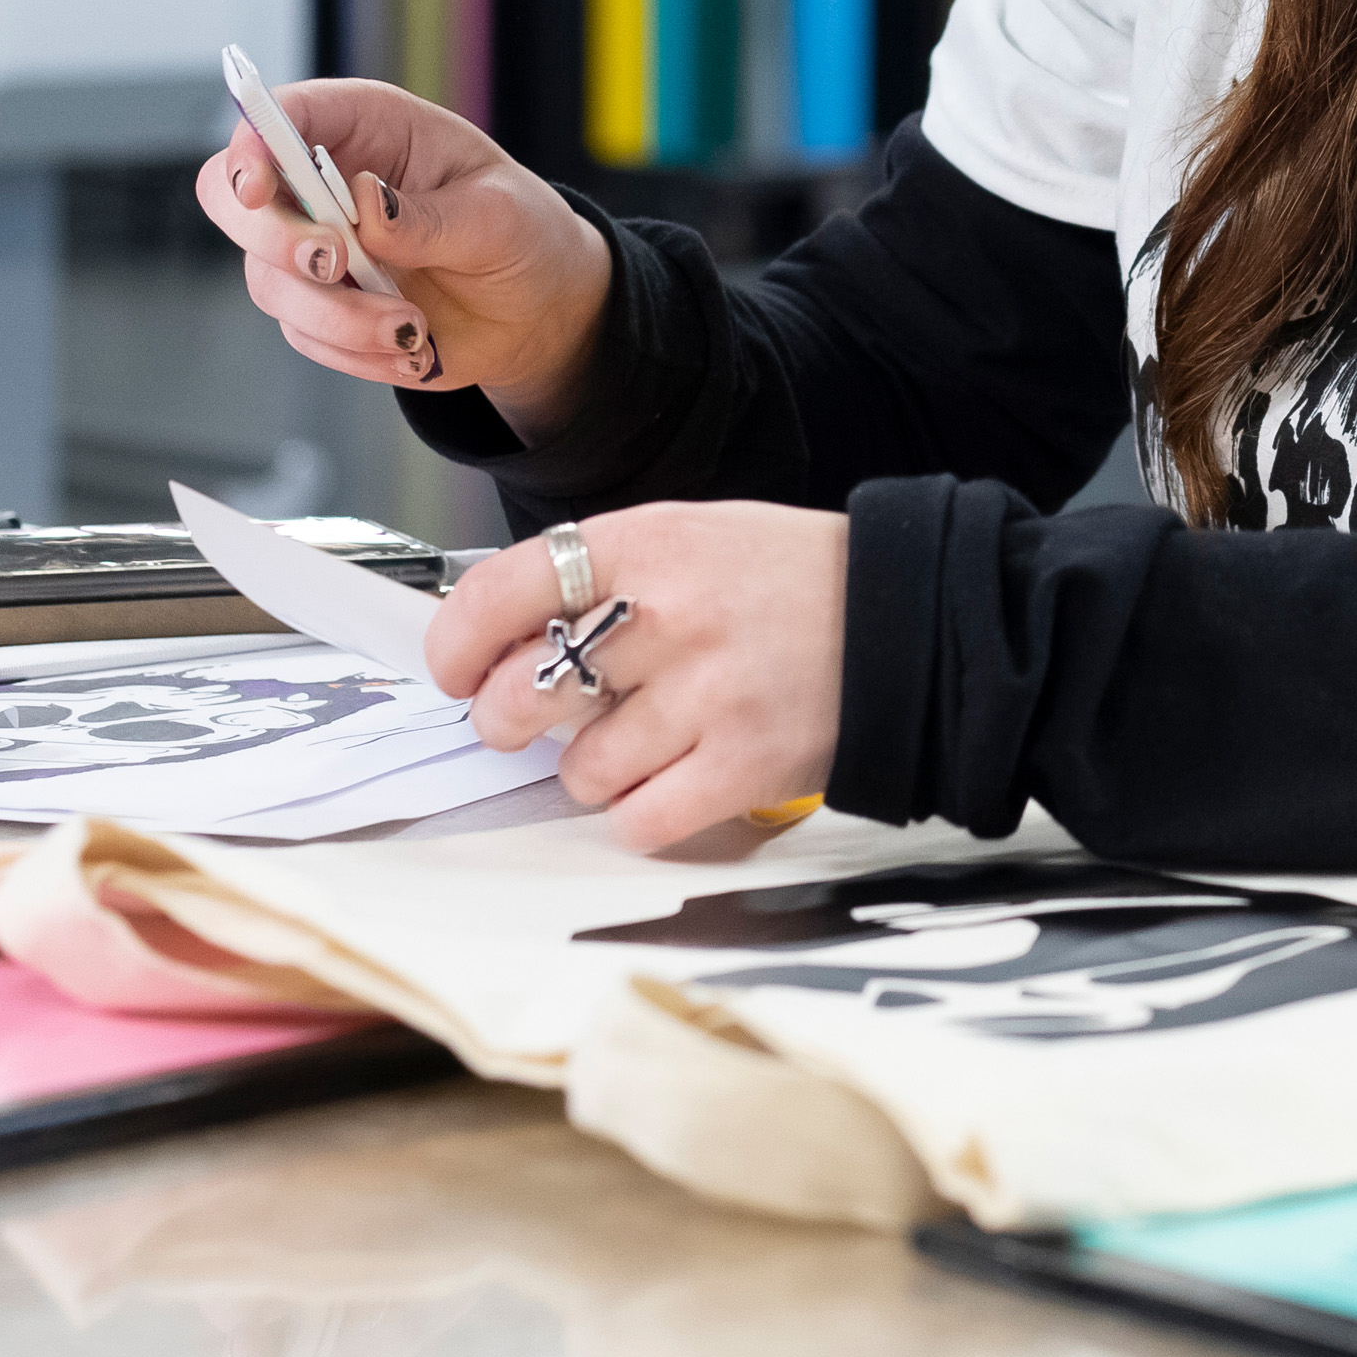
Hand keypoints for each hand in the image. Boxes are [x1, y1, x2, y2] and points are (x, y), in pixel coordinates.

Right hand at [188, 79, 608, 432]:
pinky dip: (356, 350)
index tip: (258, 187)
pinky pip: (306, 335)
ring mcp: (316, 249)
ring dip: (337, 315)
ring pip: (270, 281)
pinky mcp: (322, 308)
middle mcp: (325, 183)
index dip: (251, 143)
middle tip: (336, 263)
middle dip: (274, 238)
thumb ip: (430, 215)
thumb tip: (366, 205)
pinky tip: (412, 346)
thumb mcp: (498, 214)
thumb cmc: (522, 233)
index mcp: (368, 126)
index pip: (281, 114)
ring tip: (411, 326)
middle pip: (233, 196)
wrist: (536, 308)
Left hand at [432, 501, 847, 850]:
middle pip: (523, 695)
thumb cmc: (785, 580)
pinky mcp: (742, 766)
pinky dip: (642, 812)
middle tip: (521, 721)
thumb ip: (598, 579)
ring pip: (581, 770)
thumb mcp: (687, 538)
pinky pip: (638, 819)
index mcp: (646, 545)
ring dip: (593, 768)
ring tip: (639, 740)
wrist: (903, 616)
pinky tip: (672, 778)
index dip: (456, 642)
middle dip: (507, 720)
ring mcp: (705, 696)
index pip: (503, 591)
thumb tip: (499, 641)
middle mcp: (667, 617)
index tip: (453, 669)